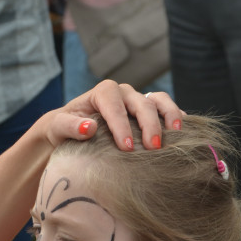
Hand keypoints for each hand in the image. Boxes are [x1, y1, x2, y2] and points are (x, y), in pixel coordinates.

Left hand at [50, 82, 182, 150]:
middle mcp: (124, 93)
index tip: (126, 147)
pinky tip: (183, 132)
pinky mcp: (150, 112)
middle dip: (149, 124)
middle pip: (141, 102)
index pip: (114, 103)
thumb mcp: (57, 127)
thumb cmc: (63, 128)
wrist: (71, 131)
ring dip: (170, 115)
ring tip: (176, 133)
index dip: (121, 124)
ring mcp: (139, 101)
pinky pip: (167, 109)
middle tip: (153, 148)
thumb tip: (90, 127)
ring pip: (159, 101)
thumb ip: (69, 126)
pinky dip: (176, 117)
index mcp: (102, 93)